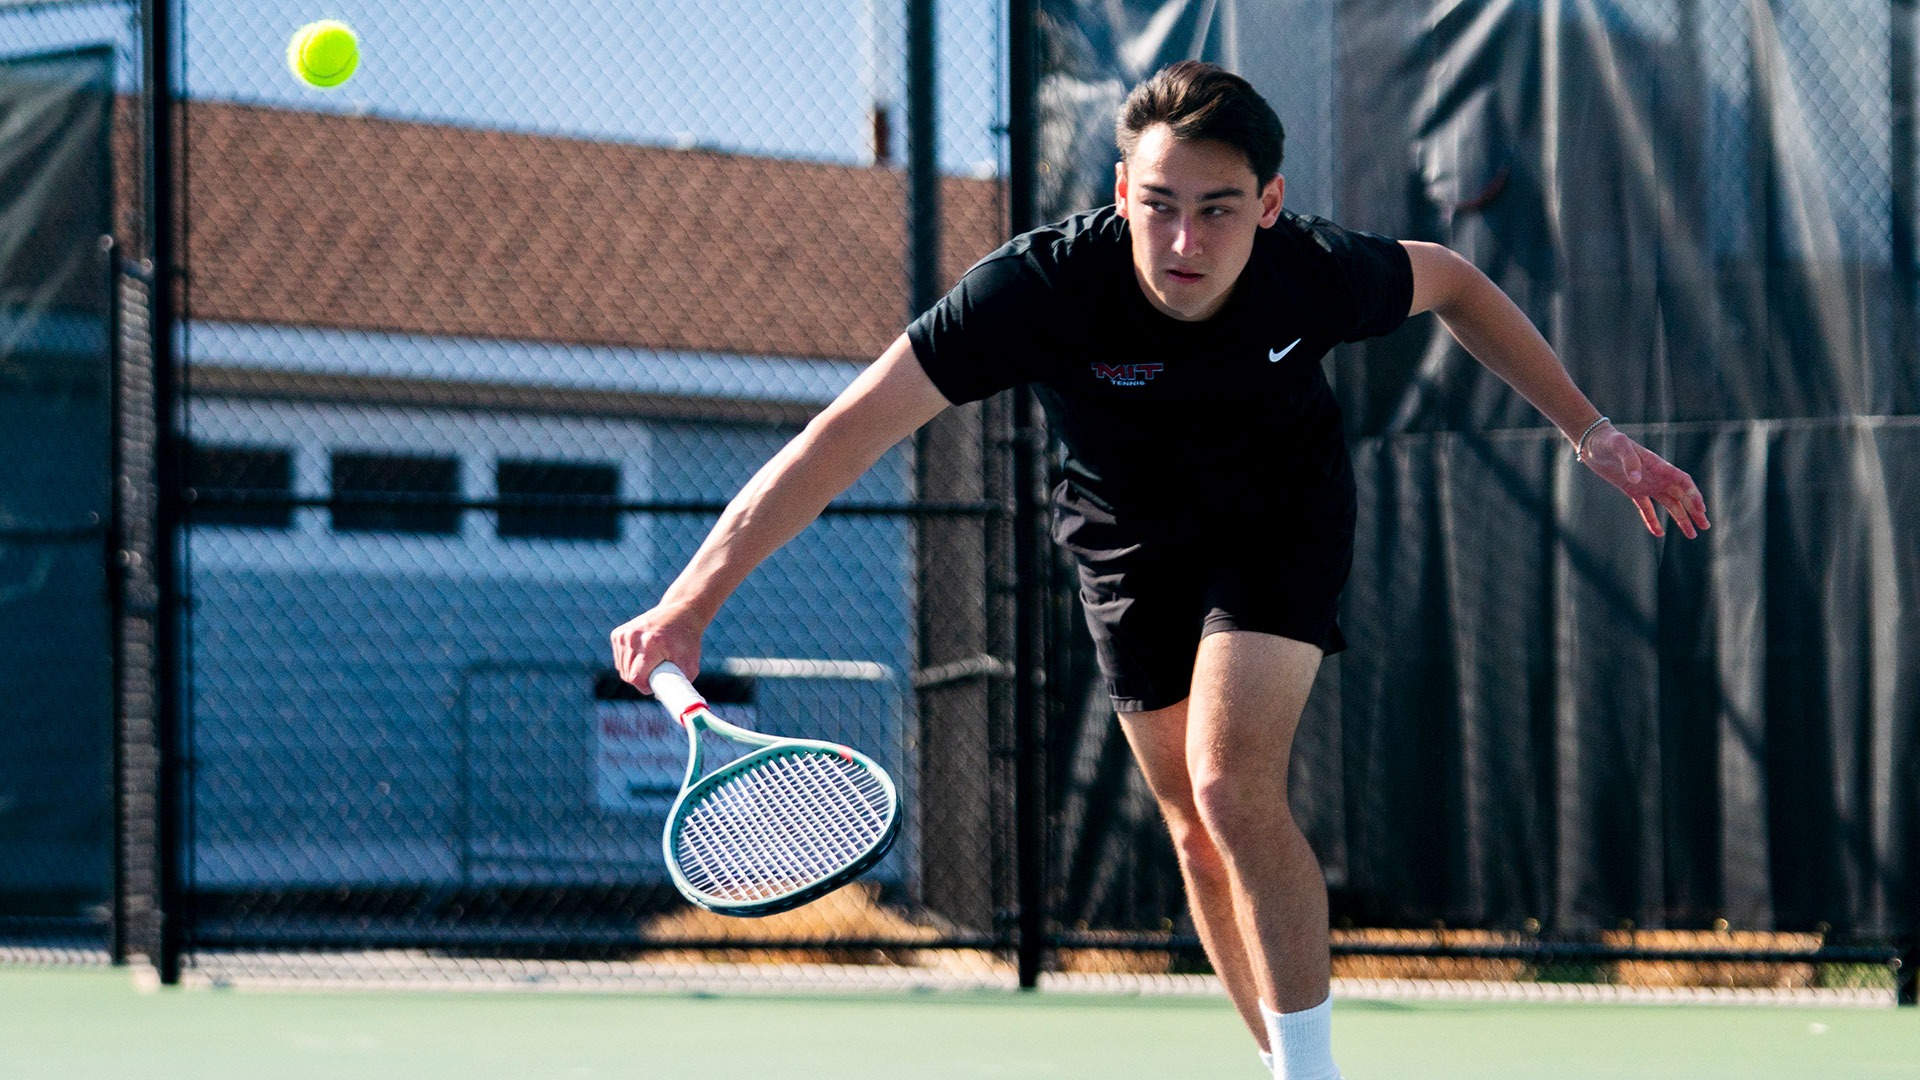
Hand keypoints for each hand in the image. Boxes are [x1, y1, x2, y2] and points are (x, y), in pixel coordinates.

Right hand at [609, 602, 706, 691]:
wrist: (680, 613)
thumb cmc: (687, 640)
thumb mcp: (691, 664)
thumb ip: (680, 685)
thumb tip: (661, 699)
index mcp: (651, 644)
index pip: (635, 677)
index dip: (644, 687)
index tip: (654, 686)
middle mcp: (634, 637)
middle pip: (627, 674)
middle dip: (640, 680)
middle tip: (655, 675)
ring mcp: (624, 634)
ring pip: (621, 668)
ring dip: (633, 671)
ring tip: (650, 664)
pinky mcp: (618, 633)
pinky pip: (619, 658)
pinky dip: (628, 662)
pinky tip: (641, 655)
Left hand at [1579, 424, 1710, 538]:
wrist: (1593, 443)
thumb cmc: (1608, 440)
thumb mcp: (1619, 446)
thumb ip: (1629, 460)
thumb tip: (1636, 479)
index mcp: (1658, 465)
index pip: (1682, 481)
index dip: (1693, 495)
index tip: (1701, 509)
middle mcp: (1657, 476)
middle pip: (1681, 496)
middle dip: (1694, 511)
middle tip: (1705, 526)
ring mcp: (1646, 484)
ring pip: (1669, 504)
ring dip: (1681, 518)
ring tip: (1691, 534)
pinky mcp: (1632, 491)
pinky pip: (1646, 508)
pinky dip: (1652, 521)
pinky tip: (1659, 534)